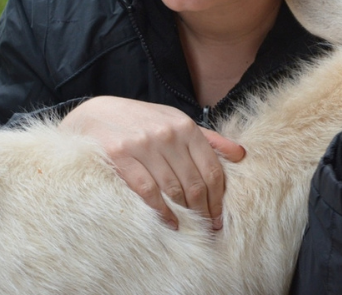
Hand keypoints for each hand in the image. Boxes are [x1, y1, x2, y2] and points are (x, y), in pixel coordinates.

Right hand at [59, 96, 245, 229]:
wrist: (99, 114)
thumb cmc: (145, 121)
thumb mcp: (178, 122)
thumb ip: (210, 139)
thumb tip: (241, 154)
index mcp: (186, 127)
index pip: (212, 169)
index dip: (218, 198)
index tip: (219, 216)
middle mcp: (168, 135)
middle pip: (195, 183)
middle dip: (204, 210)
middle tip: (207, 227)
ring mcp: (144, 145)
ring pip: (173, 189)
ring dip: (185, 213)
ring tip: (190, 227)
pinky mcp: (122, 156)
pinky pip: (147, 191)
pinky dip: (160, 211)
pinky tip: (168, 221)